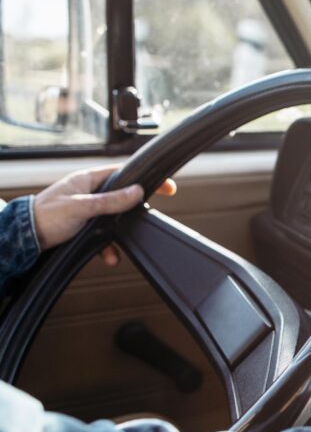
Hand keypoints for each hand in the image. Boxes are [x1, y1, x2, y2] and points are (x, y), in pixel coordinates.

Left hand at [33, 165, 175, 264]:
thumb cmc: (45, 216)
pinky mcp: (83, 227)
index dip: (146, 178)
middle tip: (149, 216)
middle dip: (134, 212)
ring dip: (119, 236)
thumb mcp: (82, 206)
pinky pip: (103, 236)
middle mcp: (89, 192)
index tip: (166, 187)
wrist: (22, 239)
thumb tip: (137, 192)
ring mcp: (86, 210)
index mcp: (88, 180)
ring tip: (120, 247)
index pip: (125, 173)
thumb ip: (111, 200)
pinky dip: (109, 248)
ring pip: (114, 220)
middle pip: (122, 198)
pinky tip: (110, 257)